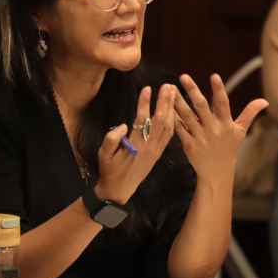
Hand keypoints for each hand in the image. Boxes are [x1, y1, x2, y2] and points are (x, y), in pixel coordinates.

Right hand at [94, 84, 176, 203]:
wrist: (119, 190)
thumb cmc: (109, 170)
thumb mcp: (103, 155)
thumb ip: (111, 139)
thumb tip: (123, 126)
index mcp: (136, 146)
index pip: (142, 120)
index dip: (144, 104)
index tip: (147, 88)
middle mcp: (149, 147)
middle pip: (160, 121)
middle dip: (165, 102)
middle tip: (168, 86)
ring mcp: (156, 151)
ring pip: (167, 127)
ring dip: (171, 109)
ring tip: (173, 93)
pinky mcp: (158, 154)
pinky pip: (169, 136)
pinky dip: (173, 122)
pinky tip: (174, 111)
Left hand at [173, 73, 267, 183]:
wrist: (217, 172)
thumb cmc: (229, 148)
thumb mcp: (240, 131)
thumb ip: (250, 113)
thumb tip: (265, 101)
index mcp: (225, 124)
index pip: (223, 103)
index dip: (219, 89)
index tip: (214, 75)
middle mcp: (212, 129)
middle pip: (201, 106)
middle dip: (192, 90)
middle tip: (183, 76)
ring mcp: (200, 137)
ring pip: (187, 116)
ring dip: (178, 102)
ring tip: (170, 89)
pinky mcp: (189, 145)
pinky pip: (179, 129)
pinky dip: (173, 119)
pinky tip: (166, 107)